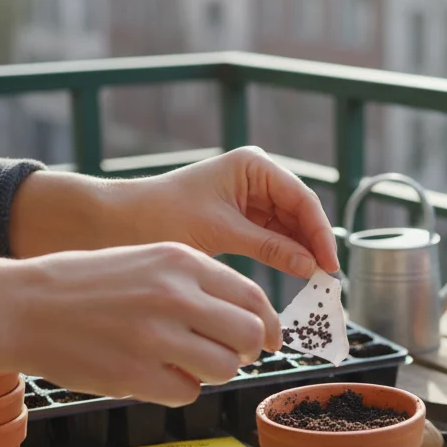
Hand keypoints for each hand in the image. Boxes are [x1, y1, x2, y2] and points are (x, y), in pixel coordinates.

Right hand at [0, 244, 280, 405]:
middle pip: (249, 335)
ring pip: (225, 367)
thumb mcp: (146, 261)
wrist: (21, 306)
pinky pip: (187, 392)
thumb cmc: (86, 285)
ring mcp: (156, 336)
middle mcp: (175, 295)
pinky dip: (178, 390)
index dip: (267, 324)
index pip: (252, 297)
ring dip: (211, 372)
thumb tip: (248, 317)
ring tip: (183, 364)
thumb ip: (195, 283)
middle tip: (227, 355)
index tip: (268, 340)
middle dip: (245, 351)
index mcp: (181, 261)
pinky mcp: (135, 373)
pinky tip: (152, 375)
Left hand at [10, 147, 339, 277]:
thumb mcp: (220, 232)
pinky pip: (273, 235)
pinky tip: (295, 274)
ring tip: (316, 282)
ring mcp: (249, 196)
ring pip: (290, 225)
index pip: (301, 198)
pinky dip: (284, 254)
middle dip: (314, 243)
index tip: (329, 265)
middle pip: (300, 211)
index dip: (319, 232)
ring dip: (301, 251)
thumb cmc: (162, 216)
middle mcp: (256, 175)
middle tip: (328, 279)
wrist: (117, 222)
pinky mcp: (240, 217)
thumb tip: (311, 266)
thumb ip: (269, 247)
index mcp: (252, 165)